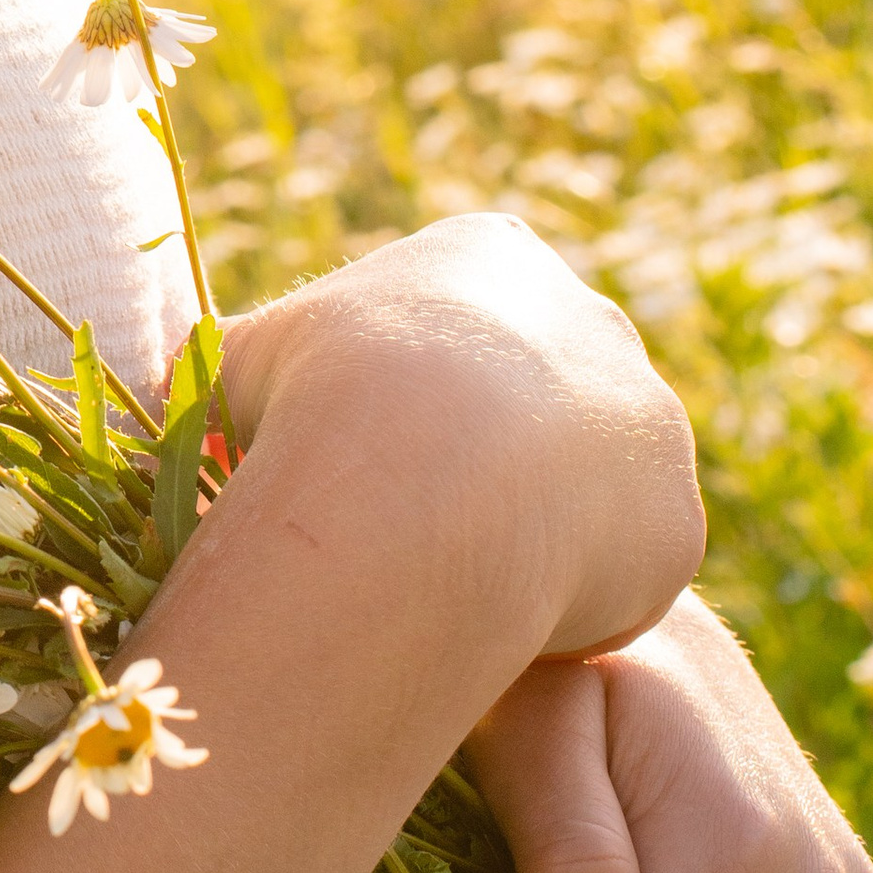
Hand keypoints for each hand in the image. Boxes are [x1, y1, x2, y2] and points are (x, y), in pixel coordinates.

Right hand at [222, 212, 704, 659]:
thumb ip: (246, 371)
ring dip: (538, 525)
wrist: (419, 481)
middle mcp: (591, 319)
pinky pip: (621, 567)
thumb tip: (196, 406)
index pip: (463, 322)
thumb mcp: (245, 359)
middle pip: (541, 398)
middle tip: (415, 524)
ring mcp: (648, 419)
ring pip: (592, 486)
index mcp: (492, 256)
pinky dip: (569, 596)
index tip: (367, 449)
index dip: (410, 392)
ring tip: (459, 579)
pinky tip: (508, 616)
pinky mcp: (675, 519)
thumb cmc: (318, 397)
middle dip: (488, 456)